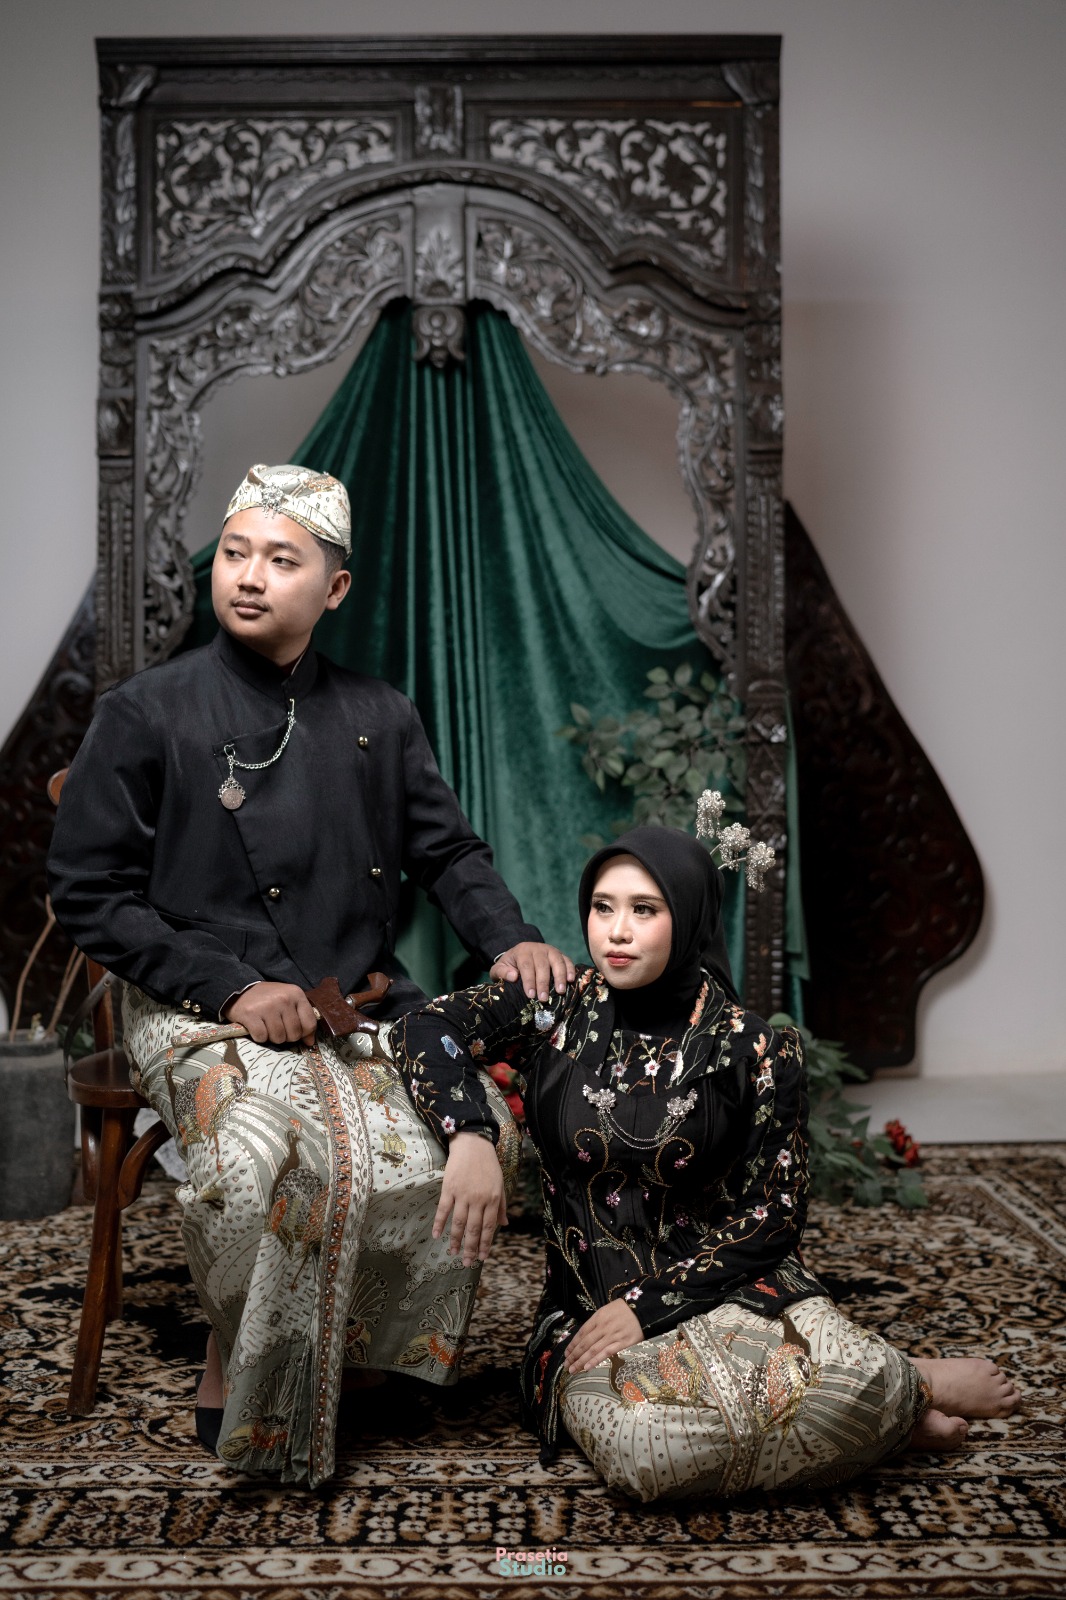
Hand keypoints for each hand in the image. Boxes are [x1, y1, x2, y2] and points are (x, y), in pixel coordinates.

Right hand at [223, 982, 317, 1046]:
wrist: (241, 989)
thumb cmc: (269, 998)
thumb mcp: (289, 1001)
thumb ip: (302, 1018)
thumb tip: (310, 1042)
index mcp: (296, 994)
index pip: (310, 1024)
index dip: (304, 1034)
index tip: (297, 1034)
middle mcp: (283, 999)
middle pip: (294, 1033)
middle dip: (287, 1037)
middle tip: (278, 1028)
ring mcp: (267, 1006)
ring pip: (279, 1037)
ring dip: (272, 1037)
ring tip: (267, 1027)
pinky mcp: (251, 1015)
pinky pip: (262, 1037)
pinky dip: (259, 1037)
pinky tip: (257, 1028)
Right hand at [433, 1130, 506, 1267]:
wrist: (473, 1144)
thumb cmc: (488, 1165)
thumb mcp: (500, 1185)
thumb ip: (501, 1206)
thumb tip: (504, 1225)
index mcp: (492, 1199)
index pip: (489, 1227)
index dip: (485, 1244)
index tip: (482, 1258)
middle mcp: (478, 1199)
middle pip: (473, 1229)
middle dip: (470, 1248)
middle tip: (467, 1263)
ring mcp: (462, 1194)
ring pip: (458, 1223)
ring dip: (455, 1241)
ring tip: (453, 1254)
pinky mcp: (448, 1188)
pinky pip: (443, 1210)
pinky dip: (439, 1224)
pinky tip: (436, 1236)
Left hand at [490, 941, 575, 1002]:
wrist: (520, 955)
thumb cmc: (509, 966)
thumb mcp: (499, 969)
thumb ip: (501, 972)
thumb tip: (513, 976)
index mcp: (522, 951)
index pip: (526, 965)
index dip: (529, 980)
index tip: (531, 995)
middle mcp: (537, 948)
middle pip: (542, 964)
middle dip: (543, 982)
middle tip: (544, 998)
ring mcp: (550, 950)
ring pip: (557, 961)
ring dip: (559, 976)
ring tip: (560, 991)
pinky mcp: (560, 954)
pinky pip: (567, 960)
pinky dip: (570, 969)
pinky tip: (571, 980)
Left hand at [565, 1300, 642, 1373]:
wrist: (642, 1309)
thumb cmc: (623, 1310)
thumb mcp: (606, 1310)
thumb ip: (595, 1322)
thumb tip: (583, 1336)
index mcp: (598, 1317)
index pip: (581, 1333)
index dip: (573, 1344)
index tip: (566, 1354)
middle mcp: (603, 1327)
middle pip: (585, 1343)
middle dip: (574, 1355)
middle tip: (566, 1365)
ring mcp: (612, 1335)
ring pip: (593, 1350)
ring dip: (581, 1361)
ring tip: (572, 1369)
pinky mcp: (623, 1343)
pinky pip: (606, 1353)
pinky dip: (596, 1360)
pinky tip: (587, 1367)